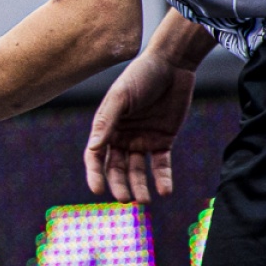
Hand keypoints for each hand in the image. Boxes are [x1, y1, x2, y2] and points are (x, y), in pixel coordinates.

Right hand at [83, 50, 195, 202]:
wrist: (172, 65)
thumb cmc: (140, 76)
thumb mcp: (121, 97)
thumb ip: (107, 122)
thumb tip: (94, 149)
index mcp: (107, 126)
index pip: (96, 155)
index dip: (95, 173)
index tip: (97, 190)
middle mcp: (122, 136)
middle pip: (117, 167)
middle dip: (119, 184)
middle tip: (125, 199)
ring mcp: (143, 139)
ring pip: (139, 170)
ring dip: (140, 186)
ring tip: (145, 201)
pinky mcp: (164, 140)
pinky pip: (161, 164)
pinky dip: (163, 178)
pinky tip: (164, 190)